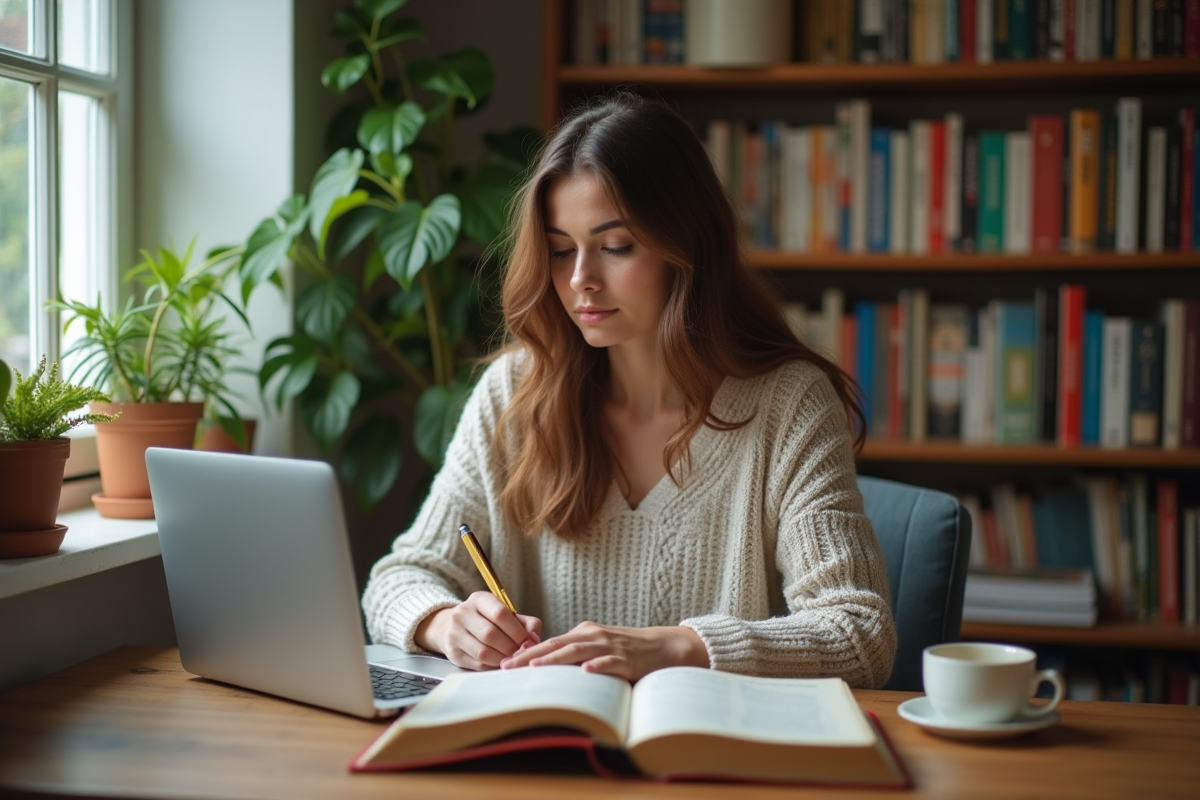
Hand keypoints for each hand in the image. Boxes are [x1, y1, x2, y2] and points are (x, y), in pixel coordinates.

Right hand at [415, 592, 541, 670]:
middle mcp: (462, 614)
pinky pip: (478, 664)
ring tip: (512, 658)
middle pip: (490, 634)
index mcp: (479, 599)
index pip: (500, 613)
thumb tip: (534, 639)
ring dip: (503, 659)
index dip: (517, 631)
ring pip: (483, 652)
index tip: (528, 641)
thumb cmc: (488, 620)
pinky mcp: (453, 653)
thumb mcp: (507, 614)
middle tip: (521, 652)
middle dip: (511, 647)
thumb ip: (526, 623)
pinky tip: (500, 662)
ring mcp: (454, 634)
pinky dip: (493, 666)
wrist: (455, 626)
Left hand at [499, 621, 709, 681]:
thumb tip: (547, 665)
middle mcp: (593, 636)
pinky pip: (611, 662)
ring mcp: (610, 646)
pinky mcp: (628, 659)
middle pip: (557, 644)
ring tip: (535, 666)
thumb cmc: (628, 650)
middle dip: (530, 655)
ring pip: (578, 651)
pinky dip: (598, 666)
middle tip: (507, 666)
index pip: (550, 643)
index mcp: (584, 633)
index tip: (504, 663)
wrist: (664, 646)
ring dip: (555, 659)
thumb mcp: (598, 646)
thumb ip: (576, 652)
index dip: (526, 652)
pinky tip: (585, 671)